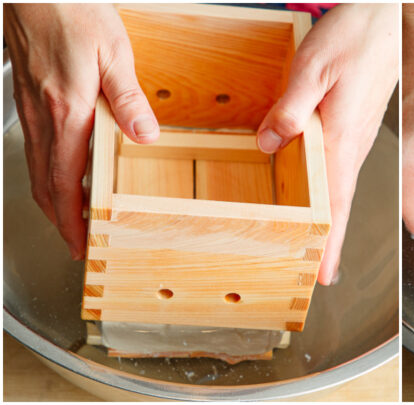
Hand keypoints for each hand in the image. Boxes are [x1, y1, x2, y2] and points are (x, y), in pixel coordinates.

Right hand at [4, 4, 159, 259]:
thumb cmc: (73, 9)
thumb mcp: (115, 52)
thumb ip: (128, 97)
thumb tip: (145, 135)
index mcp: (67, 109)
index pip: (65, 179)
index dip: (70, 216)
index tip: (79, 241)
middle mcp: (43, 113)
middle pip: (44, 181)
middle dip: (59, 218)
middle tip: (75, 244)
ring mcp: (30, 104)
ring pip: (34, 165)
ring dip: (50, 197)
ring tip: (68, 218)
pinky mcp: (27, 93)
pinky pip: (34, 143)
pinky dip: (44, 169)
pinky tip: (59, 171)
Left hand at [255, 4, 398, 285]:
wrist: (390, 19)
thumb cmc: (357, 36)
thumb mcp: (312, 67)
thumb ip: (290, 107)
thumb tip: (270, 143)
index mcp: (343, 136)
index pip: (338, 203)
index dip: (331, 242)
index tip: (325, 274)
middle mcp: (355, 143)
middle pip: (343, 205)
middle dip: (333, 244)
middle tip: (322, 277)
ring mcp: (359, 136)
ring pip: (344, 189)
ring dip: (335, 222)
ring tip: (322, 250)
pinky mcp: (358, 125)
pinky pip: (345, 170)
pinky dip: (336, 195)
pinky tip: (326, 200)